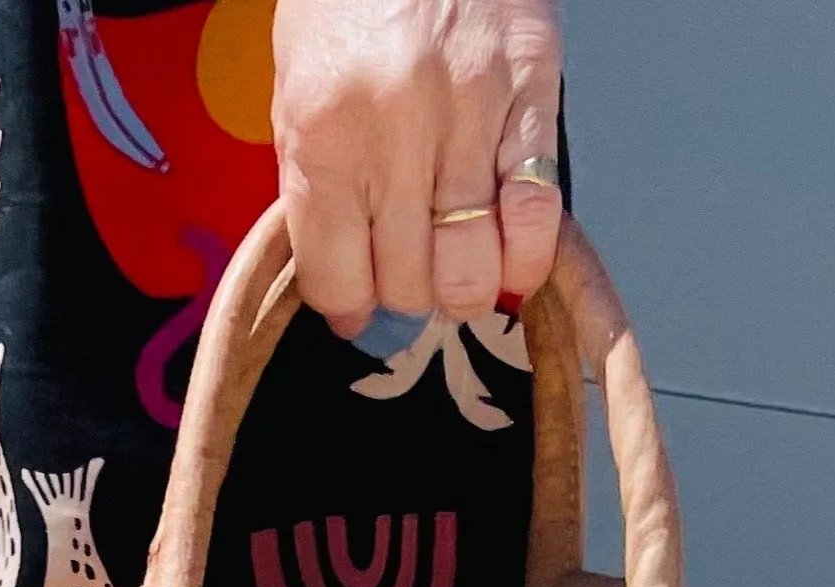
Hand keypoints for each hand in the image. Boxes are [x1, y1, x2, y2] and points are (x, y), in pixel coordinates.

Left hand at [271, 0, 562, 338]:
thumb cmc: (346, 3)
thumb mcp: (298, 94)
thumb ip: (317, 188)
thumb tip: (345, 280)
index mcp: (324, 137)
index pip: (337, 279)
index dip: (347, 308)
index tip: (356, 306)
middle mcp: (395, 134)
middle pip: (407, 284)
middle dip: (406, 295)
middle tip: (409, 271)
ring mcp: (468, 116)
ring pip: (470, 267)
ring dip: (463, 286)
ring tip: (457, 266)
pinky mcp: (530, 94)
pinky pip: (536, 215)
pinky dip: (524, 257)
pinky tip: (510, 257)